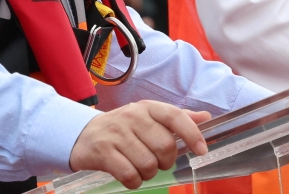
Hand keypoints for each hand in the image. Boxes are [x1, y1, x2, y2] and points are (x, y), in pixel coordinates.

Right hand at [69, 101, 210, 188]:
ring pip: (148, 164)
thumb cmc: (123, 128)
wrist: (83, 135)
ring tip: (140, 166)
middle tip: (157, 161)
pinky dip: (134, 181)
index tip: (201, 150)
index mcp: (148, 107)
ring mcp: (117, 134)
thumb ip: (177, 119)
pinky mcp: (103, 152)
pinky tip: (130, 175)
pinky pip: (130, 175)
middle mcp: (133, 117)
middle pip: (164, 146)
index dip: (192, 134)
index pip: (175, 117)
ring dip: (148, 173)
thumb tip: (206, 117)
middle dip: (166, 162)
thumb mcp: (149, 118)